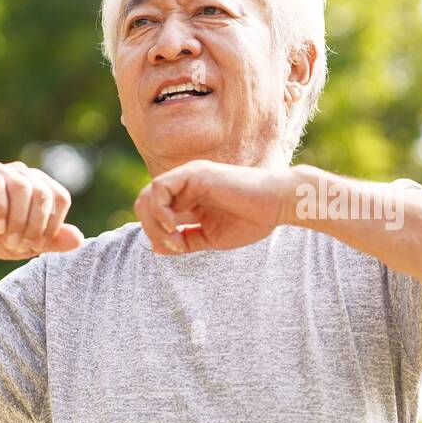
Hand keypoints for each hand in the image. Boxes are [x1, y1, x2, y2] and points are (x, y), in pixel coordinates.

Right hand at [0, 161, 84, 261]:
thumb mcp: (28, 245)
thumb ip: (53, 241)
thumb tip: (79, 239)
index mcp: (38, 185)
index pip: (60, 197)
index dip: (53, 224)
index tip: (37, 245)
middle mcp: (22, 173)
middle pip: (43, 193)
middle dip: (36, 225)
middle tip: (23, 246)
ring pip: (23, 188)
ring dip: (19, 220)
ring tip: (9, 239)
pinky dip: (0, 210)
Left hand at [134, 160, 290, 254]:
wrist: (277, 204)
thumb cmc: (251, 220)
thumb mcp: (211, 238)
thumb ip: (185, 241)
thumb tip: (155, 248)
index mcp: (188, 197)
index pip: (153, 211)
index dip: (155, 232)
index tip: (176, 248)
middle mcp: (184, 184)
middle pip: (144, 202)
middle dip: (150, 228)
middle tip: (173, 245)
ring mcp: (188, 176)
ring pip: (147, 196)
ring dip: (153, 222)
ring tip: (173, 236)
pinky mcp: (193, 173)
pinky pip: (159, 188)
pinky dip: (159, 210)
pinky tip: (174, 225)